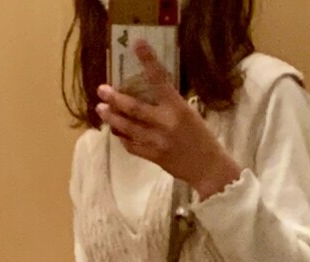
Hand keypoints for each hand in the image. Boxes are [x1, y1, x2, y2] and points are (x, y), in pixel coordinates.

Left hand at [96, 41, 241, 199]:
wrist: (209, 169)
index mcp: (178, 109)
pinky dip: (122, 138)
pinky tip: (116, 131)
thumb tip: (149, 92)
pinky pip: (132, 146)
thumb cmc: (202, 137)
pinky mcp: (153, 157)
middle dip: (115, 99)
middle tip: (101, 90)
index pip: (160, 80)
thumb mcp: (189, 114)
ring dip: (112, 118)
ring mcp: (157, 142)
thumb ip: (170, 104)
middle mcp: (165, 123)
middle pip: (134, 108)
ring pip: (128, 128)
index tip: (137, 44)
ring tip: (101, 109)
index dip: (148, 61)